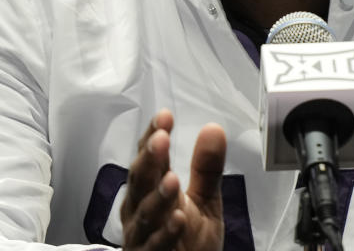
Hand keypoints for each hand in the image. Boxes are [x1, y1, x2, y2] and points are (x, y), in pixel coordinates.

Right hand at [120, 108, 226, 250]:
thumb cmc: (188, 238)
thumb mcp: (205, 199)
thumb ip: (207, 168)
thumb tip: (213, 128)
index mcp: (151, 191)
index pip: (150, 159)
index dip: (153, 137)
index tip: (164, 116)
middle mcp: (140, 210)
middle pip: (140, 181)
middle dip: (149, 160)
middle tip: (161, 138)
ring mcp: (141, 236)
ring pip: (144, 213)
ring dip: (157, 196)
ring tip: (172, 178)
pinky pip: (155, 246)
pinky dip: (166, 232)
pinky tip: (179, 218)